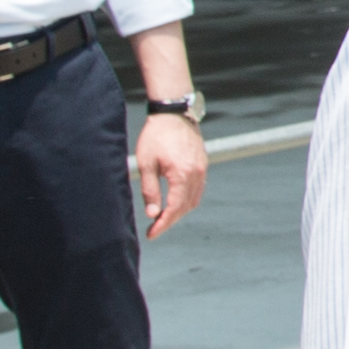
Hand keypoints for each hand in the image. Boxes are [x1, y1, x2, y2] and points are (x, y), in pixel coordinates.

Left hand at [132, 112, 206, 237]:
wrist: (173, 114)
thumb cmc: (156, 136)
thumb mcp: (146, 164)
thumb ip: (150, 191)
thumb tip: (152, 214)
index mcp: (182, 174)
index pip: (174, 208)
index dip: (163, 224)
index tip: (151, 234)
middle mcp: (196, 174)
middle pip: (186, 207)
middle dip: (170, 220)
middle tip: (154, 228)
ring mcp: (202, 169)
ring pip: (194, 199)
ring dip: (179, 211)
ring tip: (163, 217)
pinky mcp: (202, 164)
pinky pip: (198, 189)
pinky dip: (187, 200)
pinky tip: (175, 201)